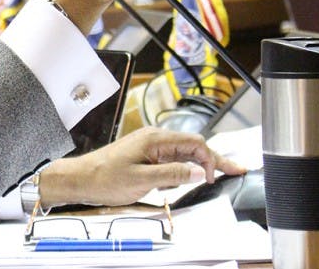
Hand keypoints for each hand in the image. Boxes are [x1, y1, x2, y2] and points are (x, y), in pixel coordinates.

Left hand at [39, 126, 244, 208]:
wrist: (81, 179)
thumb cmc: (105, 177)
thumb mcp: (141, 180)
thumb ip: (173, 174)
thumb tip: (199, 170)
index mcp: (155, 139)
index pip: (194, 144)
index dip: (209, 160)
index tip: (212, 178)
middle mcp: (155, 139)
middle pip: (192, 147)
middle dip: (214, 159)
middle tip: (236, 170)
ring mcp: (150, 147)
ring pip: (183, 154)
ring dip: (200, 165)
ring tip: (220, 174)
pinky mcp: (146, 157)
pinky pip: (171, 160)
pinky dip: (184, 168)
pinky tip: (191, 177)